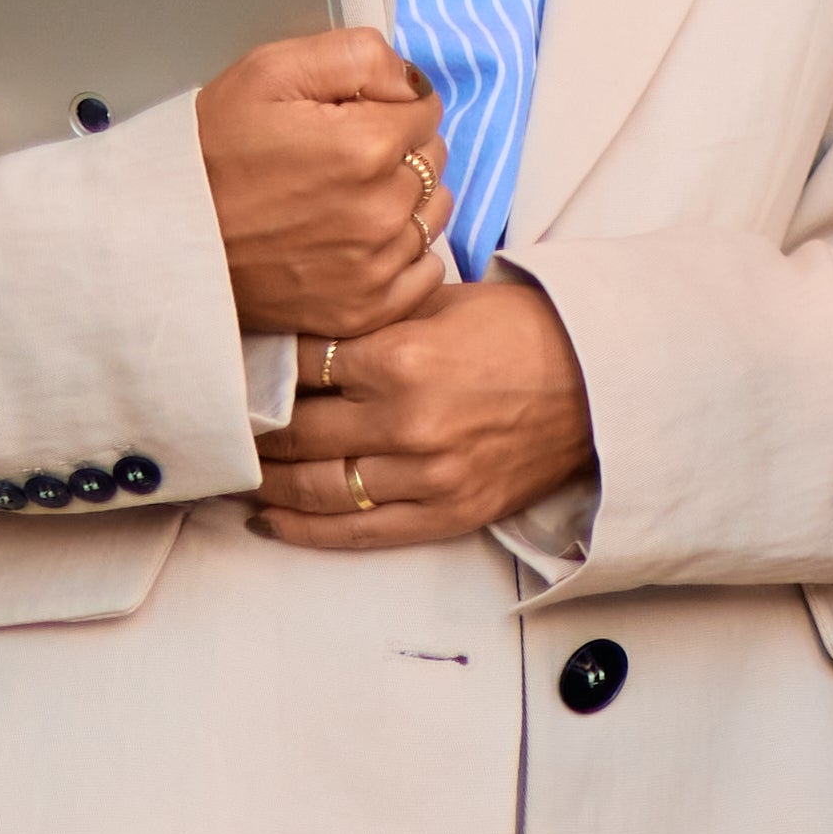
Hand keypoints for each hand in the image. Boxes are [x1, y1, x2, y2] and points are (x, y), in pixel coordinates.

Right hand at [194, 29, 448, 342]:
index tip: (348, 119)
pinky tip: (361, 244)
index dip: (388, 107)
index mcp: (369, 145)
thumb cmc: (210, 151)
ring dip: (405, 202)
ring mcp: (376, 265)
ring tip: (344, 201)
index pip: (425, 109)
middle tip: (338, 161)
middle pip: (431, 161)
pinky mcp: (365, 309)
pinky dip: (404, 257)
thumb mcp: (270, 72)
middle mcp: (383, 209)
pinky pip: (424, 273)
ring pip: (431, 214)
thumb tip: (411, 80)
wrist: (159, 237)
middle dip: (398, 152)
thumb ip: (358, 56)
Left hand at [253, 266, 591, 551]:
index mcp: (403, 356)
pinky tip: (269, 520)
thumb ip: (373, 318)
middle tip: (226, 421)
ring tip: (239, 471)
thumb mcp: (446, 302)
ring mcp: (426, 475)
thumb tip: (298, 333)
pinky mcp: (446, 513)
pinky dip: (303, 529)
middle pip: (295, 429)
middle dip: (255, 425)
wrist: (606, 382)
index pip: (299, 366)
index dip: (261, 367)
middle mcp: (407, 421)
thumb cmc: (528, 332)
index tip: (235, 369)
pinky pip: (355, 531)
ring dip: (267, 480)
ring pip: (314, 486)